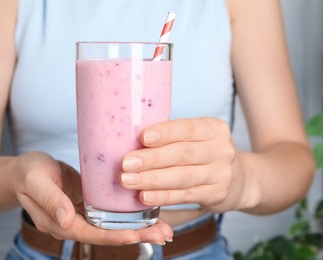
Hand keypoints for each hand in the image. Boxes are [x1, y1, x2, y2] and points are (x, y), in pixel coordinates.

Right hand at [13, 152, 172, 244]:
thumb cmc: (27, 172)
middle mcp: (72, 224)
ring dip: (137, 229)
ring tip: (163, 228)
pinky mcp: (87, 206)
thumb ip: (50, 200)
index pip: (89, 233)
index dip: (112, 236)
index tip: (135, 235)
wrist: (24, 170)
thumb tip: (67, 221)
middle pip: (106, 234)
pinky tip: (145, 213)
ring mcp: (81, 216)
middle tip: (163, 234)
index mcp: (58, 222)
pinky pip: (109, 215)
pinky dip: (128, 216)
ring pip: (111, 227)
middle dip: (134, 235)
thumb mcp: (36, 180)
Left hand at [121, 117, 241, 212]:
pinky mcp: (216, 194)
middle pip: (182, 154)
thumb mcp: (197, 138)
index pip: (187, 128)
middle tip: (125, 163)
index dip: (164, 133)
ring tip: (128, 180)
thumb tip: (128, 139)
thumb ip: (172, 137)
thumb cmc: (204, 153)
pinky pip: (184, 195)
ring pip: (182, 177)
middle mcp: (221, 150)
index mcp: (213, 129)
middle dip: (151, 159)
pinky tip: (145, 196)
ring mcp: (220, 174)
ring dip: (152, 179)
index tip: (142, 137)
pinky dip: (163, 196)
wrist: (238, 179)